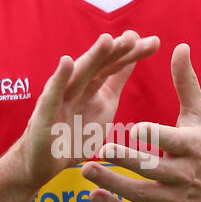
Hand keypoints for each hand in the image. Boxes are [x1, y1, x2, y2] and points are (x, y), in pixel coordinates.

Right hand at [17, 30, 159, 188]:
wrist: (45, 164)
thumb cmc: (74, 133)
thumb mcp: (103, 106)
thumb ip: (115, 81)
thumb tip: (131, 56)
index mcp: (93, 85)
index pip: (115, 66)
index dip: (133, 54)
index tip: (155, 43)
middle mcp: (77, 86)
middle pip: (100, 65)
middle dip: (116, 51)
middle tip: (134, 37)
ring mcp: (61, 97)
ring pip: (79, 75)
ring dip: (92, 57)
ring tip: (107, 40)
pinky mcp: (45, 113)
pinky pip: (54, 94)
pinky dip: (59, 78)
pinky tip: (66, 62)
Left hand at [79, 43, 200, 201]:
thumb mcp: (200, 116)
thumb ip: (185, 83)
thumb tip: (179, 47)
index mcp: (193, 147)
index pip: (172, 141)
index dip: (154, 135)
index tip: (134, 128)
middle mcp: (185, 176)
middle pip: (152, 169)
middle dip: (127, 160)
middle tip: (100, 149)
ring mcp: (174, 201)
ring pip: (140, 194)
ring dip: (112, 184)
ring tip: (85, 170)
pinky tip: (93, 195)